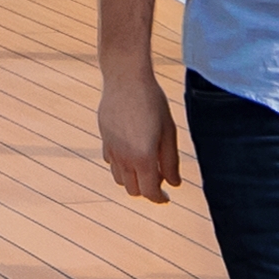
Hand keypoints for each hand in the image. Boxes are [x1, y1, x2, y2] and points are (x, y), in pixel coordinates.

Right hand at [99, 71, 183, 203]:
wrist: (125, 79)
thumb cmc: (153, 103)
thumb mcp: (169, 132)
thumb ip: (171, 161)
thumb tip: (174, 184)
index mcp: (143, 158)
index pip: (149, 192)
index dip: (159, 199)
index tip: (167, 198)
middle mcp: (124, 158)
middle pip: (133, 191)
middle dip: (147, 189)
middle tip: (160, 176)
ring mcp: (112, 150)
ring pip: (120, 180)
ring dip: (133, 179)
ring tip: (146, 164)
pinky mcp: (104, 140)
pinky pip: (111, 163)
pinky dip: (122, 165)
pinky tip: (132, 151)